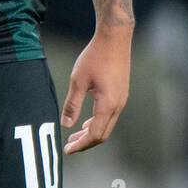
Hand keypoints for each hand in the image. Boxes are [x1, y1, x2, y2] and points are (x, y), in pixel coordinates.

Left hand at [61, 27, 131, 153]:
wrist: (115, 38)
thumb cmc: (95, 56)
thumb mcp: (78, 80)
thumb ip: (72, 104)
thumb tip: (65, 124)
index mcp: (108, 104)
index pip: (95, 135)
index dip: (81, 145)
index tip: (67, 150)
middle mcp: (118, 105)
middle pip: (103, 134)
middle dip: (85, 142)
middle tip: (69, 146)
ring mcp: (121, 99)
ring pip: (107, 125)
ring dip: (91, 133)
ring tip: (75, 136)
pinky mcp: (121, 93)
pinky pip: (109, 116)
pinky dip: (97, 122)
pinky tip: (86, 121)